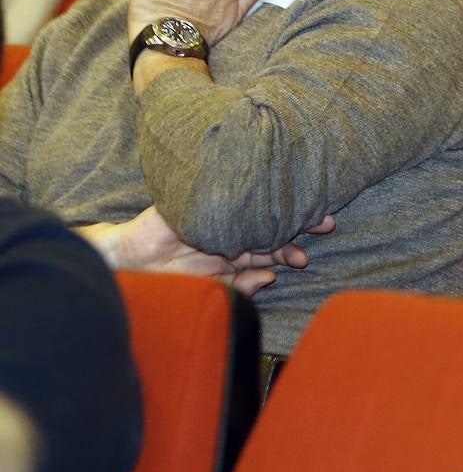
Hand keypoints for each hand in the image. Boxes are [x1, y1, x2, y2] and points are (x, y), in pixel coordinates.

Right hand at [79, 206, 334, 296]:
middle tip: (324, 223)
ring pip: (257, 206)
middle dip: (299, 224)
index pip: (272, 248)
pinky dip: (245, 188)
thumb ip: (237, 286)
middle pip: (272, 223)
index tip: (305, 258)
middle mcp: (234, 229)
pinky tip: (265, 184)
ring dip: (280, 207)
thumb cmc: (168, 279)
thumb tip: (270, 278)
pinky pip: (224, 190)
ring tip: (302, 210)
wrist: (127, 262)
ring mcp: (220, 213)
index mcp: (237, 251)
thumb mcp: (207, 287)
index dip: (290, 251)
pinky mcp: (199, 199)